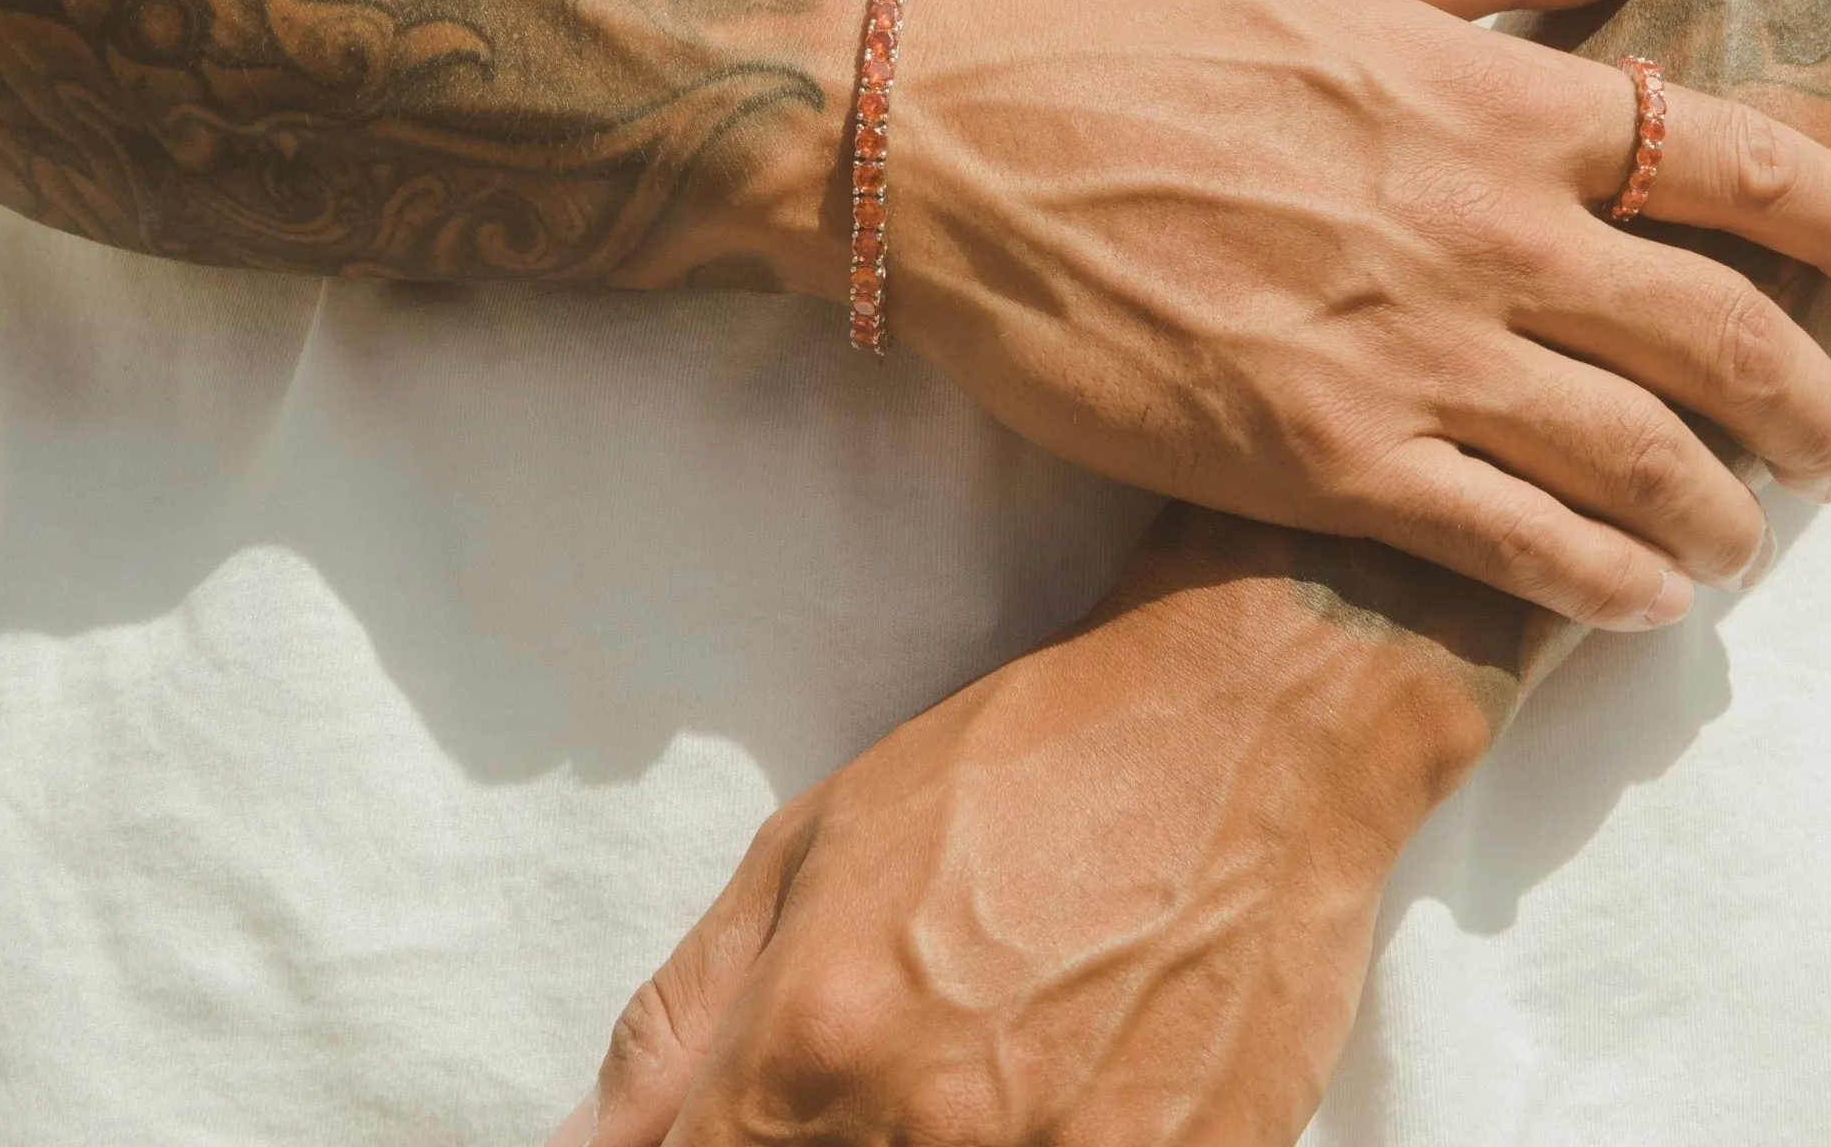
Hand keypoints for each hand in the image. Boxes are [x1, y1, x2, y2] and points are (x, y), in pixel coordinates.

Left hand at [567, 516, 1483, 1146]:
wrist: (1253, 725)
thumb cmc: (1022, 761)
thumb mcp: (816, 843)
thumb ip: (683, 1021)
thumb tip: (577, 1146)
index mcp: (820, 1041)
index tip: (717, 1140)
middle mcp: (939, 1137)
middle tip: (849, 1095)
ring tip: (961, 1071)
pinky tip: (1051, 1093)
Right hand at [887, 0, 1830, 629]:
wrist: (956, 139)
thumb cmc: (1124, 28)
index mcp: (1491, 97)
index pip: (1738, 165)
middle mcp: (1480, 232)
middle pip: (1725, 335)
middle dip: (1815, 405)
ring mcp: (1405, 356)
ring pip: (1640, 461)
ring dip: (1725, 513)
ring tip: (1739, 538)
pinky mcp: (1318, 458)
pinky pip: (1514, 547)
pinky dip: (1604, 585)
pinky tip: (1639, 602)